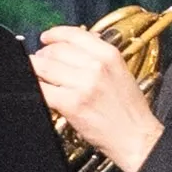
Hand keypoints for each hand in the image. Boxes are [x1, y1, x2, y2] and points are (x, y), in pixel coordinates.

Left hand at [32, 24, 159, 171]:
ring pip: (45, 67)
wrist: (136, 137)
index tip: (46, 38)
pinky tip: (38, 90)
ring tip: (37, 75)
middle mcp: (97, 66)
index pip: (74, 34)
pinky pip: (43, 89)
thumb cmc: (128, 109)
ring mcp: (83, 84)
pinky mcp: (72, 104)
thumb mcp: (120, 72)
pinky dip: (36, 88)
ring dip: (35, 70)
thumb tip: (72, 44)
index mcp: (110, 55)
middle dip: (43, 55)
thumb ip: (98, 56)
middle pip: (56, 50)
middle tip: (40, 61)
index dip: (55, 34)